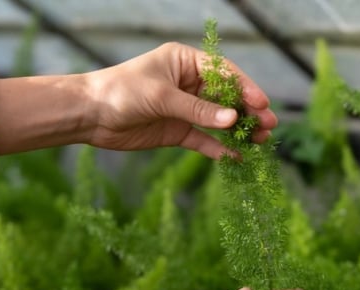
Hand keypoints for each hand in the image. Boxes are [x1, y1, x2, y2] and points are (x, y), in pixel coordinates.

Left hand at [83, 42, 277, 159]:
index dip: (245, 88)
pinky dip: (218, 148)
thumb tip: (232, 121)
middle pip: (226, 98)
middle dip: (248, 111)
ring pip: (218, 120)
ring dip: (239, 130)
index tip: (261, 104)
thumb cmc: (122, 92)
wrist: (90, 115)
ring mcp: (183, 109)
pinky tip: (236, 157)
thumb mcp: (162, 97)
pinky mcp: (176, 131)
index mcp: (185, 62)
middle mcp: (188, 84)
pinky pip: (203, 140)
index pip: (224, 73)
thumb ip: (197, 111)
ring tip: (261, 141)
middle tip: (269, 125)